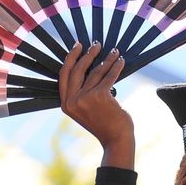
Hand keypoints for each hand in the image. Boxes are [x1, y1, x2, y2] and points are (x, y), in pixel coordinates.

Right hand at [58, 42, 134, 165]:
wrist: (116, 139)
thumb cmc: (104, 125)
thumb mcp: (85, 111)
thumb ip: (81, 94)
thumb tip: (89, 67)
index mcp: (66, 104)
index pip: (64, 75)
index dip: (71, 58)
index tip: (78, 46)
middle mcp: (73, 101)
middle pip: (78, 69)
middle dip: (88, 54)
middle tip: (96, 45)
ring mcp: (86, 98)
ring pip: (96, 71)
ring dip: (107, 59)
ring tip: (114, 52)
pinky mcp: (100, 96)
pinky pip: (109, 76)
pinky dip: (116, 67)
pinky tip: (121, 61)